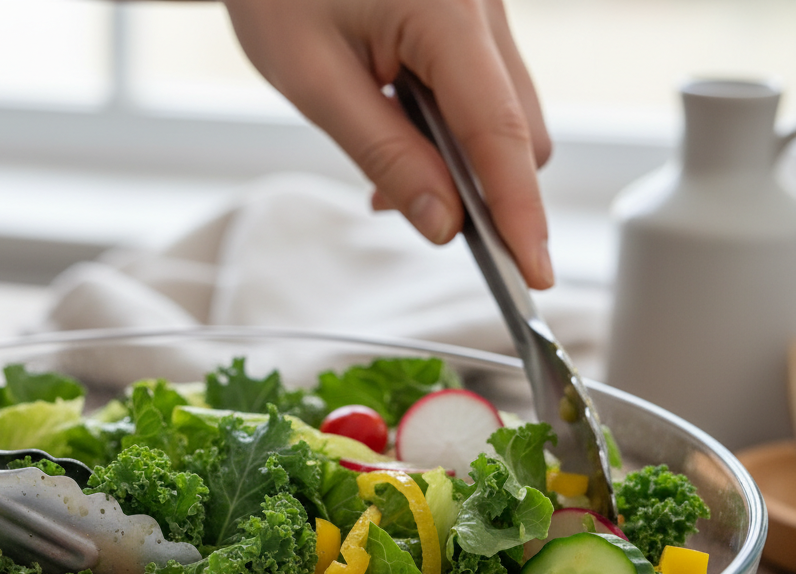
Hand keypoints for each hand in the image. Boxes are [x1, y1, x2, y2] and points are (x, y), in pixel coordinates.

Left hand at [223, 0, 553, 288]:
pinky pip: (481, 88)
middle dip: (478, 189)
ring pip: (503, 113)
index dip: (518, 212)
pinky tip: (395, 132)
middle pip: (518, 127)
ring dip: (459, 161)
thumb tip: (444, 223)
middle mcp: (484, 4)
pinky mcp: (469, 14)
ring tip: (383, 172)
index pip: (501, 131)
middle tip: (401, 211)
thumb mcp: (314, 80)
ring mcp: (483, 6)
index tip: (533, 273)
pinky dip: (449, 128)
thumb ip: (384, 154)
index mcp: (448, 11)